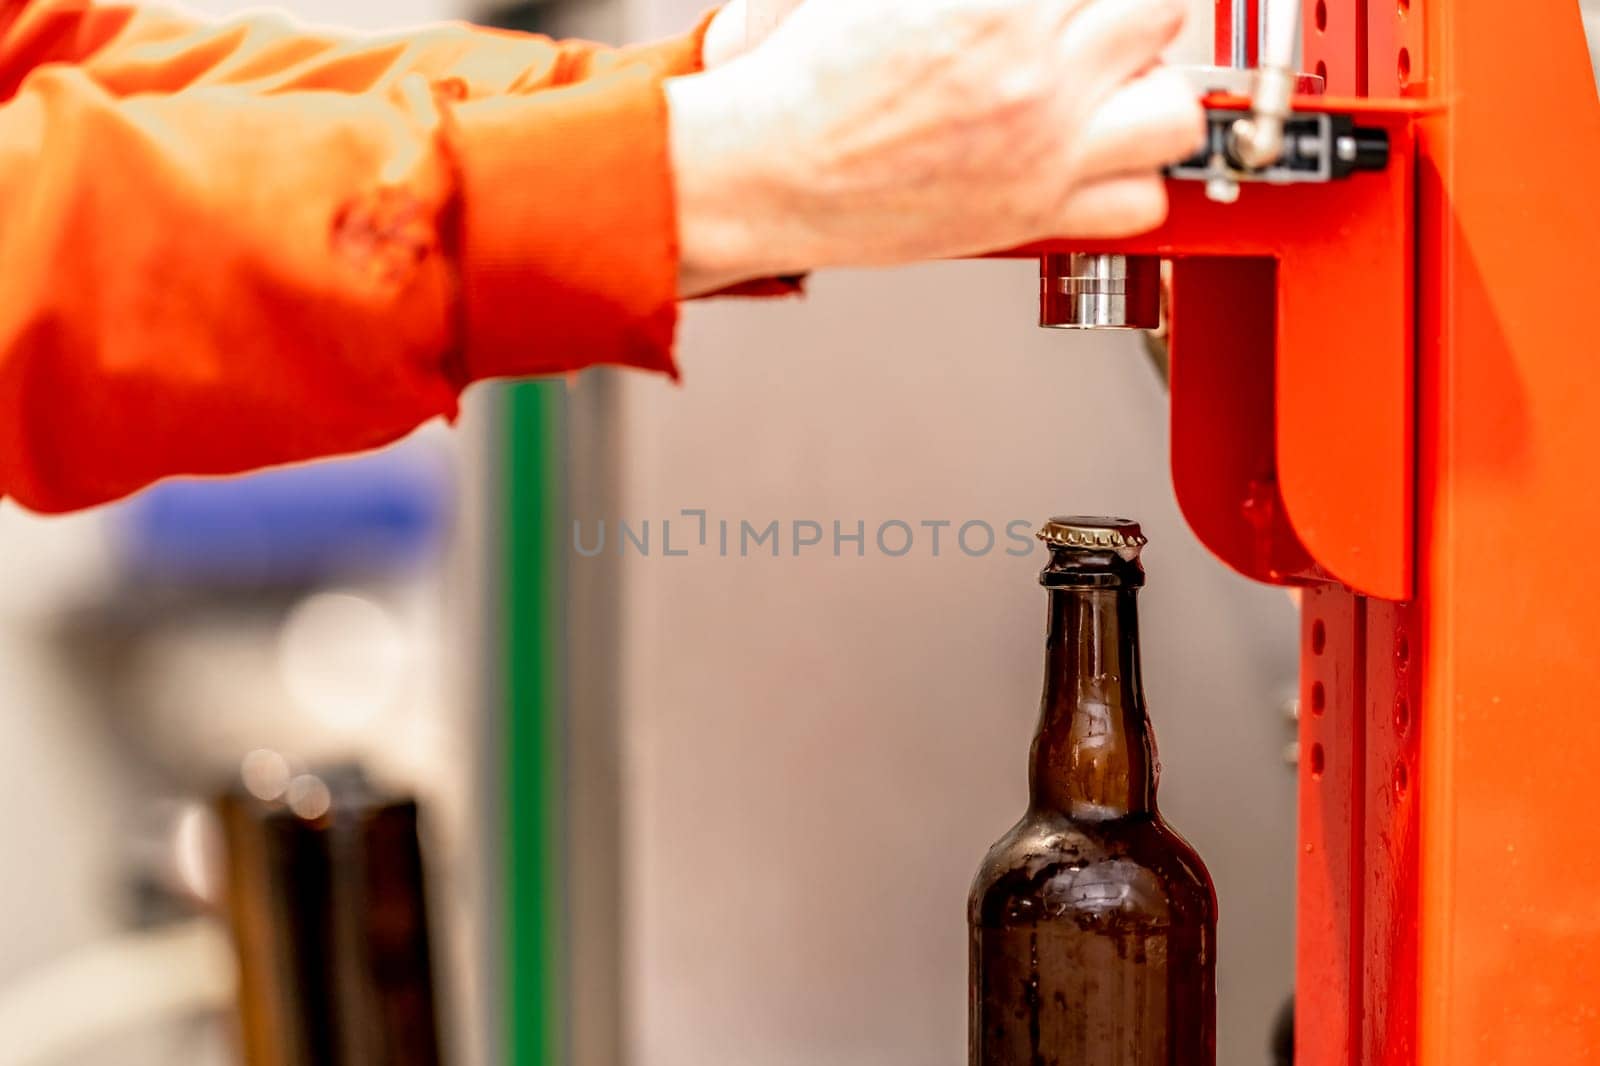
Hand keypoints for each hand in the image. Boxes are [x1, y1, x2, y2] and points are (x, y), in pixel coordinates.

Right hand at [669, 0, 1202, 294]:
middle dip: (1133, 9)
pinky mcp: (1033, 214)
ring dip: (1150, 89)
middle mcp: (1035, 72)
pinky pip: (1140, 202)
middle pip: (1162, 10)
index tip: (1083, 1)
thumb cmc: (805, 77)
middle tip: (1096, 19)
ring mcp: (1043, 150)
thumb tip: (1026, 1)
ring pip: (1176, 110)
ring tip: (1108, 85)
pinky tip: (1089, 156)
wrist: (763, 172)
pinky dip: (1128, 182)